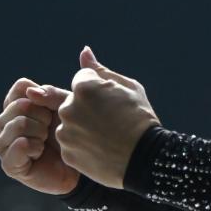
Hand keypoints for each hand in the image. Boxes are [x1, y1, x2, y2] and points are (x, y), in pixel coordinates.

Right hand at [0, 77, 79, 194]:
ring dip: (39, 131)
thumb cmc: (70, 132)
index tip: (51, 110)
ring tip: (44, 141)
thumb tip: (31, 92)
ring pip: (18, 124)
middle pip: (20, 105)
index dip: (42, 97)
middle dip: (43, 115)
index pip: (20, 88)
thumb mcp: (66, 106)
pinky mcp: (8, 164)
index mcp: (14, 106)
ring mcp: (3, 144)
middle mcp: (3, 123)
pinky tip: (40, 151)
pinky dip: (34, 146)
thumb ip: (51, 94)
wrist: (78, 163)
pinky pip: (17, 147)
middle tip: (49, 129)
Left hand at [27, 46, 160, 189]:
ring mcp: (65, 132)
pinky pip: (71, 143)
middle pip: (73, 101)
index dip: (101, 88)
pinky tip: (101, 148)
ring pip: (70, 122)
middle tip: (111, 119)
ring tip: (107, 135)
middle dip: (88, 106)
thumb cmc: (140, 118)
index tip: (114, 101)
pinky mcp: (66, 153)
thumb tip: (84, 51)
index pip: (83, 79)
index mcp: (84, 87)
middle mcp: (69, 108)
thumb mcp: (128, 87)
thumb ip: (101, 69)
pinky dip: (82, 144)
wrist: (145, 158)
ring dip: (83, 125)